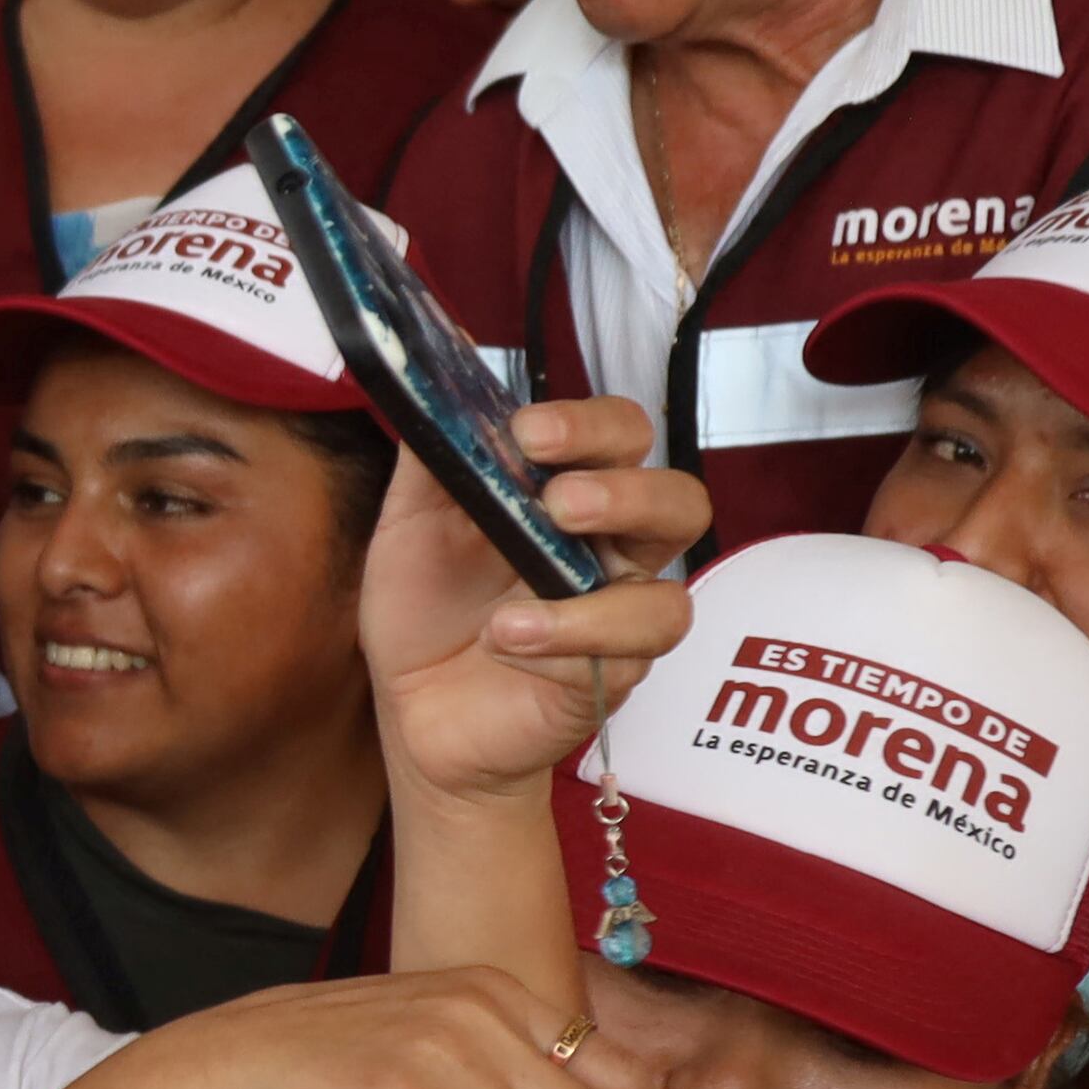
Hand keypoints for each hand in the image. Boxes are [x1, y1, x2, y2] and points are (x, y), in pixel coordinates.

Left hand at [363, 394, 709, 814]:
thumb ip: (430, 461)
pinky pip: (619, 664)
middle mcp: (613, 551)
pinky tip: (503, 642)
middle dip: (627, 495)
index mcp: (573, 494)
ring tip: (509, 610)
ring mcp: (617, 619)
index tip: (527, 433)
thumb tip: (436, 380)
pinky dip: (559, 647)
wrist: (413, 708)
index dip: (589, 426)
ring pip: (669, 599)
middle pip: (679, 502)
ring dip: (589, 600)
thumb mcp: (410, 524)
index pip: (621, 436)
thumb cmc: (426, 608)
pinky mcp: (609, 680)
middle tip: (560, 503)